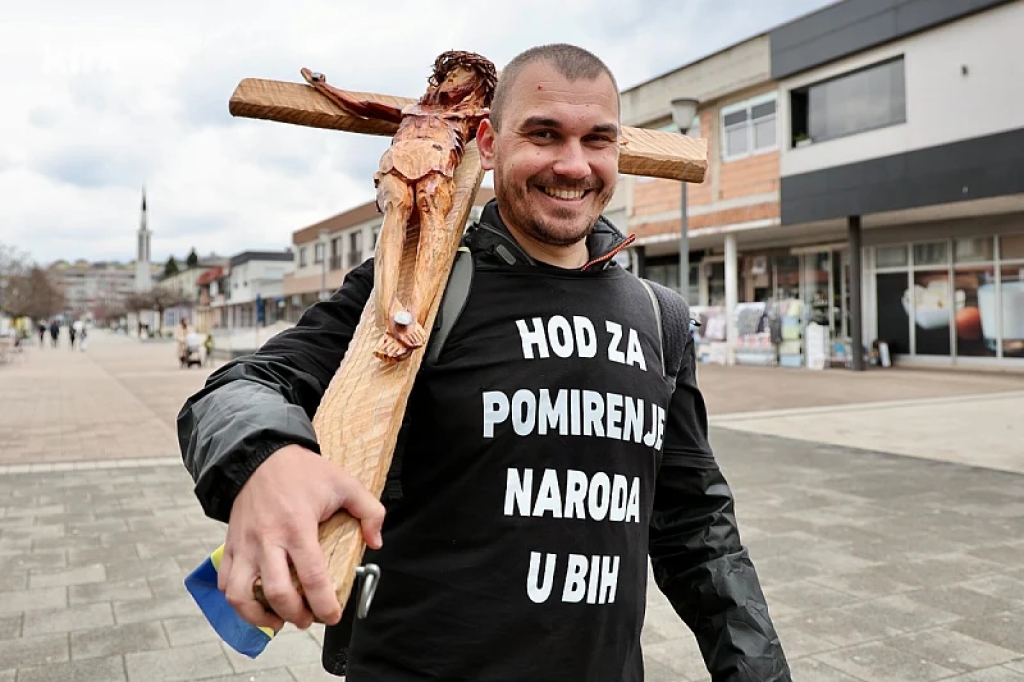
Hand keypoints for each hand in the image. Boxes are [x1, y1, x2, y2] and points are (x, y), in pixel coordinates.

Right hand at [218, 444, 384, 630]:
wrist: (261, 455)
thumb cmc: (302, 471)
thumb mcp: (345, 483)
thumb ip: (370, 511)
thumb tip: (375, 542)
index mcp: (298, 527)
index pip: (312, 578)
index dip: (324, 605)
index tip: (333, 615)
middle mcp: (268, 540)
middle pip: (277, 594)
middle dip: (296, 616)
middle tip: (308, 619)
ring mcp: (245, 545)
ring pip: (241, 595)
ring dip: (259, 616)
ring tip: (278, 619)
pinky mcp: (230, 544)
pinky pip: (225, 582)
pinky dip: (237, 601)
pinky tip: (256, 602)